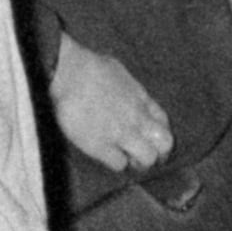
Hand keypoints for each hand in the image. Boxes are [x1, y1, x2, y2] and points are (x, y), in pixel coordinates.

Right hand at [49, 34, 173, 175]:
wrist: (66, 72)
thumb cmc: (86, 65)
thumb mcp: (118, 71)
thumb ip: (128, 87)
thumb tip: (126, 93)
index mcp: (141, 98)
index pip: (164, 122)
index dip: (159, 133)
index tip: (150, 139)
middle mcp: (137, 118)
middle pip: (165, 144)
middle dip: (158, 152)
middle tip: (144, 155)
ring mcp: (121, 133)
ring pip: (148, 158)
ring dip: (139, 161)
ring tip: (127, 158)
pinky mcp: (102, 146)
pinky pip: (120, 164)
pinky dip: (116, 163)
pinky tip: (107, 156)